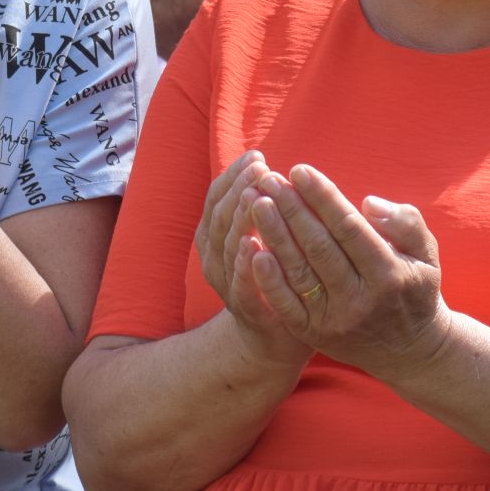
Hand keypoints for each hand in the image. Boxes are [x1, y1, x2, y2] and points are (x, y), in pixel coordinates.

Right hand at [194, 152, 310, 366]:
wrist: (271, 335)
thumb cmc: (274, 275)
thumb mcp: (263, 236)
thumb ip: (262, 207)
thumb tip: (268, 165)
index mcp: (216, 236)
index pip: (217, 197)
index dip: (234, 175)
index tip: (257, 155)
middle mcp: (215, 257)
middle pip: (219, 216)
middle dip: (238, 189)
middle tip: (260, 169)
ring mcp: (226, 283)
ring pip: (226, 245)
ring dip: (239, 219)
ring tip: (255, 197)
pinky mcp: (244, 308)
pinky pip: (241, 283)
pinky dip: (245, 264)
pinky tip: (255, 245)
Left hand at [245, 164, 450, 382]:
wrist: (409, 351)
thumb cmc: (414, 287)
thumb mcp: (426, 253)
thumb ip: (405, 222)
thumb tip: (368, 203)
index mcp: (389, 274)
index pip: (349, 228)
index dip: (322, 198)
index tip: (300, 170)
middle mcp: (360, 300)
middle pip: (318, 247)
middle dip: (291, 209)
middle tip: (268, 179)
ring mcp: (334, 320)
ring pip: (298, 271)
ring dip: (273, 234)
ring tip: (254, 201)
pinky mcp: (314, 334)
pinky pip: (285, 303)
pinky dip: (268, 277)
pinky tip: (253, 247)